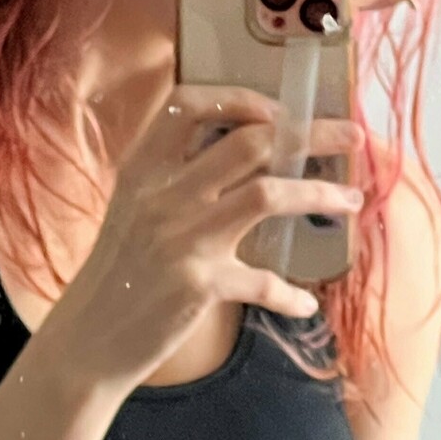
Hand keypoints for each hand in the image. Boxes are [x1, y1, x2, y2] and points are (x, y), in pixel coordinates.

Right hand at [46, 83, 362, 391]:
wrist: (88, 341)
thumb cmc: (118, 276)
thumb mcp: (132, 211)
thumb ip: (173, 181)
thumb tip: (242, 159)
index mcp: (141, 169)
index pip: (189, 105)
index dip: (241, 98)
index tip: (281, 110)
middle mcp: (161, 194)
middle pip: (250, 141)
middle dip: (311, 132)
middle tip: (351, 136)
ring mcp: (181, 238)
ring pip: (268, 193)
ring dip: (319, 192)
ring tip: (352, 200)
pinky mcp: (198, 286)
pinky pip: (263, 281)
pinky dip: (291, 294)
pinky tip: (306, 304)